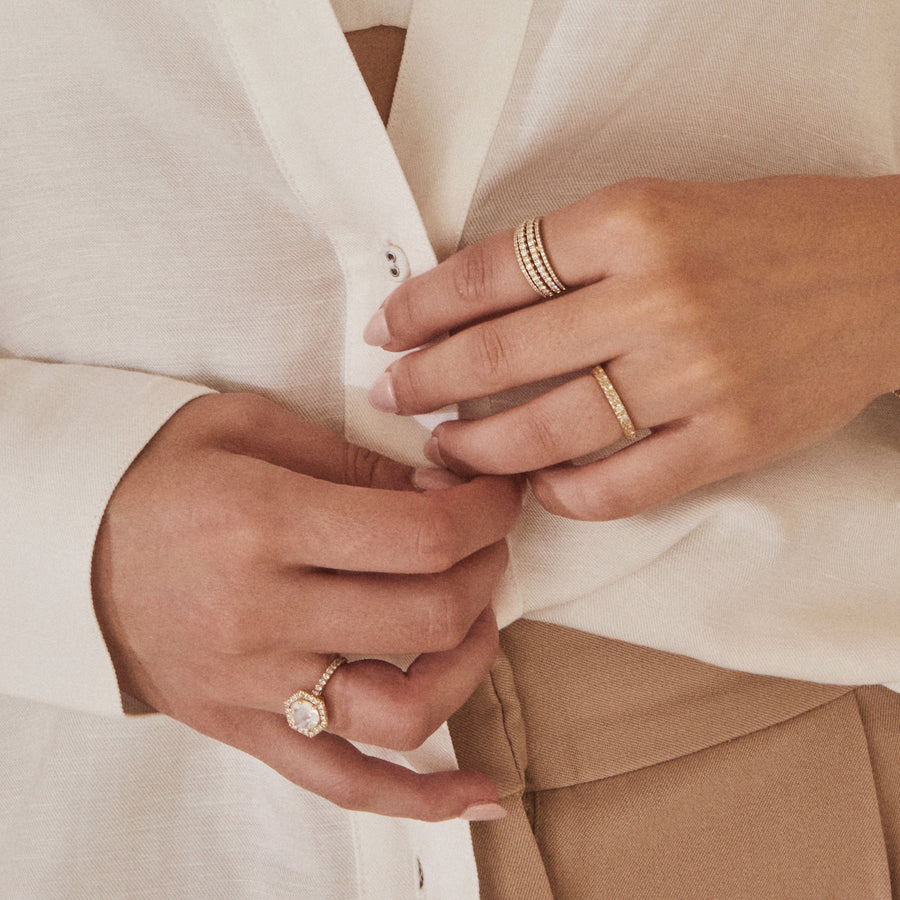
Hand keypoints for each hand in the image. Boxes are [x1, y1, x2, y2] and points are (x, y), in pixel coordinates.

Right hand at [92, 392, 522, 819]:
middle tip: (486, 543)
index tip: (500, 495)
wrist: (64, 543)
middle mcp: (262, 616)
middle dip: (485, 571)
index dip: (486, 513)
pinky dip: (419, 799)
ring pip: (402, 712)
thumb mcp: (256, 428)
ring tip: (475, 622)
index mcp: (265, 524)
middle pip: (426, 617)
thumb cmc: (165, 472)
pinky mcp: (245, 730)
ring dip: (469, 665)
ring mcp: (253, 687)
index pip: (422, 536)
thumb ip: (358, 462)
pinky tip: (477, 793)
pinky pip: (342, 784)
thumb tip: (448, 495)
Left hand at [365, 176, 899, 518]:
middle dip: (427, 381)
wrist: (881, 276)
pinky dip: (563, 493)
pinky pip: (617, 487)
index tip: (389, 329)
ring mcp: (693, 377)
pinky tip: (537, 485)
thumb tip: (475, 306)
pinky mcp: (727, 441)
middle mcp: (656, 298)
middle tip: (391, 395)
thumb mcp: (659, 209)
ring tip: (444, 449)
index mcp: (631, 223)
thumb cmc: (761, 236)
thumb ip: (572, 254)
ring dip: (479, 446)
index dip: (424, 305)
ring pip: (547, 429)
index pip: (492, 271)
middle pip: (502, 355)